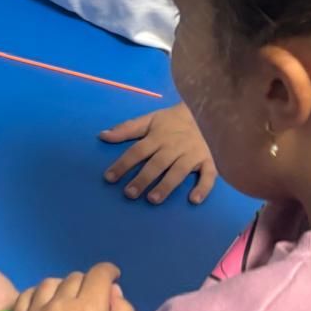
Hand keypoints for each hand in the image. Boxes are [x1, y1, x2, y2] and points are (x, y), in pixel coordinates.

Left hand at [12, 263, 134, 310]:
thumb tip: (113, 291)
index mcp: (88, 309)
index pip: (99, 275)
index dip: (109, 272)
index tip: (113, 277)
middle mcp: (59, 304)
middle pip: (75, 278)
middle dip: (88, 283)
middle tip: (93, 299)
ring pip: (50, 283)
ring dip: (63, 287)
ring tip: (69, 301)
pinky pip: (26, 295)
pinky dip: (37, 294)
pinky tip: (45, 304)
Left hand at [100, 101, 216, 204]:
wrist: (203, 110)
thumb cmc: (171, 120)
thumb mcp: (148, 120)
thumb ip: (126, 129)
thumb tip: (102, 136)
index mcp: (158, 136)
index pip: (137, 151)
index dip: (123, 164)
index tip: (109, 177)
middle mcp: (174, 146)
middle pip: (157, 164)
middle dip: (143, 179)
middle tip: (130, 193)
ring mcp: (192, 154)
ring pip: (179, 171)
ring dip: (166, 186)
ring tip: (153, 199)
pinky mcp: (208, 161)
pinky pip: (208, 175)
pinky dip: (203, 188)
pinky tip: (194, 200)